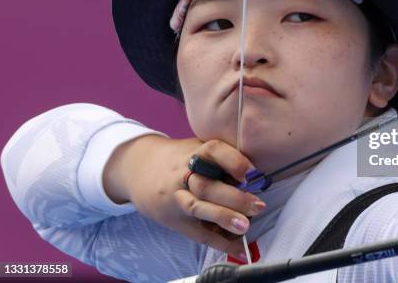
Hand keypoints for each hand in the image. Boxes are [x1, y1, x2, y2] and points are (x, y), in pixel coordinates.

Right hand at [104, 135, 264, 260]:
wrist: (139, 169)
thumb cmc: (180, 159)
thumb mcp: (198, 148)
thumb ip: (222, 158)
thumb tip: (258, 176)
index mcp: (194, 152)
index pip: (213, 151)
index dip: (233, 161)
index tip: (252, 172)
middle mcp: (184, 175)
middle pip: (206, 185)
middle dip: (233, 197)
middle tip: (258, 205)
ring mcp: (177, 198)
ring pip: (198, 207)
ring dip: (223, 217)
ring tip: (245, 226)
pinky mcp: (175, 220)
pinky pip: (198, 233)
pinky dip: (221, 242)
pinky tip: (240, 249)